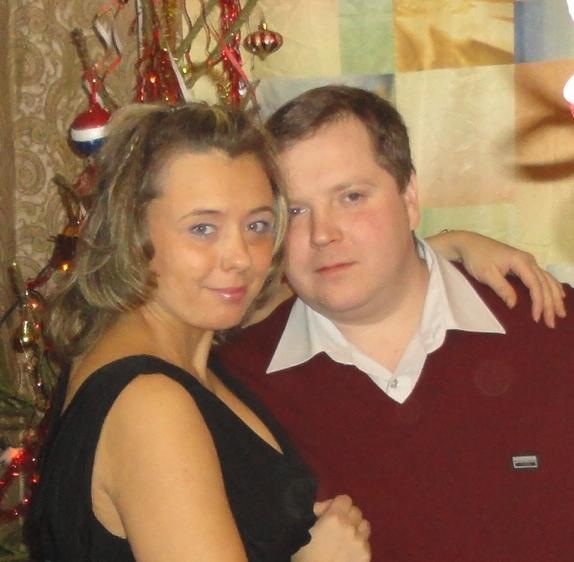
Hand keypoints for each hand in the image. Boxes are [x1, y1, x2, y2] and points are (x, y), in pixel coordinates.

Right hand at [292, 495, 370, 561]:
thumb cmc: (305, 552)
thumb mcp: (306, 525)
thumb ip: (318, 510)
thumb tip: (328, 506)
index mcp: (334, 517)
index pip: (345, 499)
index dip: (337, 505)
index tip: (330, 513)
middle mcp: (350, 527)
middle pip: (356, 511)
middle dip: (347, 515)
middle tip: (337, 525)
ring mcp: (360, 542)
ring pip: (364, 525)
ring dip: (356, 528)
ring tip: (346, 537)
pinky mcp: (366, 556)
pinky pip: (367, 541)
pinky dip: (359, 543)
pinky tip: (349, 550)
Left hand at [426, 230, 566, 327]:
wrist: (468, 243)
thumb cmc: (476, 258)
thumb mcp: (487, 274)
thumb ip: (502, 289)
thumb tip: (514, 305)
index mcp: (520, 261)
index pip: (535, 285)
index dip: (538, 303)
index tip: (536, 318)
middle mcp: (528, 260)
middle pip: (544, 284)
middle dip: (550, 304)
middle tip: (552, 323)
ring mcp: (527, 260)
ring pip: (546, 280)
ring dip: (555, 296)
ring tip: (560, 312)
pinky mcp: (523, 263)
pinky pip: (542, 276)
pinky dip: (552, 286)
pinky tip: (559, 294)